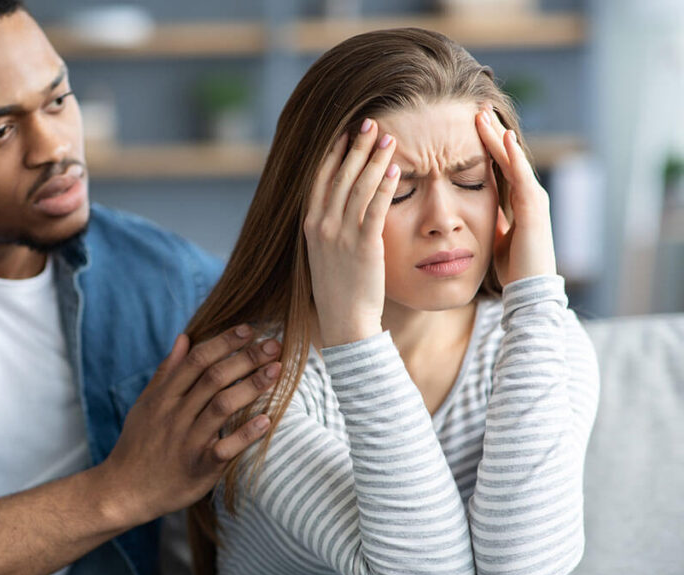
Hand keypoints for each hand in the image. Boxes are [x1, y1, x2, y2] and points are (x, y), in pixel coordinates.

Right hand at [99, 325, 281, 523]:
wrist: (123, 491)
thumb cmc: (138, 444)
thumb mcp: (146, 404)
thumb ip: (167, 371)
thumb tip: (184, 338)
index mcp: (164, 397)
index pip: (196, 360)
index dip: (223, 342)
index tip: (248, 329)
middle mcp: (175, 415)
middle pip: (214, 378)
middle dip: (246, 358)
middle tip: (274, 344)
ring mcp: (187, 441)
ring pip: (222, 407)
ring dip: (252, 387)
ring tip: (277, 371)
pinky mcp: (199, 468)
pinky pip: (225, 448)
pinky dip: (245, 434)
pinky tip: (267, 420)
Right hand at [303, 118, 399, 346]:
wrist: (344, 321)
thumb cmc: (339, 288)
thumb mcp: (325, 252)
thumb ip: (329, 226)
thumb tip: (338, 205)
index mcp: (310, 224)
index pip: (320, 178)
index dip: (333, 152)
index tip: (345, 131)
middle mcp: (321, 225)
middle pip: (340, 175)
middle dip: (356, 146)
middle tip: (371, 122)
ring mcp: (340, 235)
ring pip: (359, 186)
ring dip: (374, 158)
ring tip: (389, 137)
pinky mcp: (363, 246)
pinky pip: (376, 208)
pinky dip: (386, 185)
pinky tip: (397, 168)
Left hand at [475, 108, 557, 285]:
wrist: (528, 291)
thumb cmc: (513, 268)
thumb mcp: (495, 237)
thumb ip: (490, 220)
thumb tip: (475, 210)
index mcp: (519, 201)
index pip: (500, 165)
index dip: (486, 145)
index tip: (470, 125)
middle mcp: (529, 195)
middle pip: (507, 156)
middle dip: (491, 132)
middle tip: (477, 108)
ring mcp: (534, 200)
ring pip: (513, 161)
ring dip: (499, 137)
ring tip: (484, 115)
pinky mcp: (533, 209)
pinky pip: (521, 177)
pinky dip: (513, 157)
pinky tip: (504, 139)